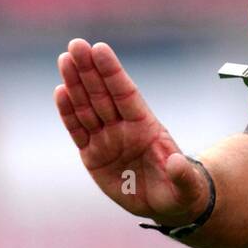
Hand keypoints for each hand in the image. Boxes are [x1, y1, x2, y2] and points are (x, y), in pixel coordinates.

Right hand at [54, 39, 210, 226]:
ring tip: (65, 59)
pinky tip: (60, 91)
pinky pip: (78, 131)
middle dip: (89, 70)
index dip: (112, 72)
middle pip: (103, 94)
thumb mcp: (187, 186)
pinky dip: (68, 112)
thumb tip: (177, 162)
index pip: (126, 94)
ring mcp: (107, 140)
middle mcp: (124, 128)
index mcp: (147, 127)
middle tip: (76, 44)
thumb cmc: (181, 189)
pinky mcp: (92, 156)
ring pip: (87, 107)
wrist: (166, 204)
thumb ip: (183, 174)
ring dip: (75, 83)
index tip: (100, 48)